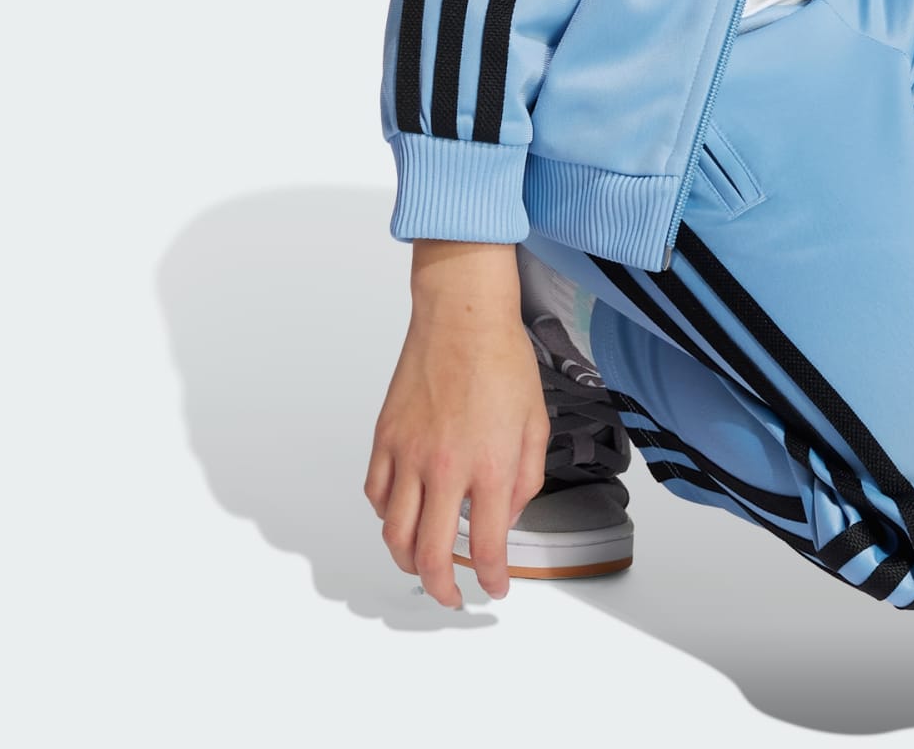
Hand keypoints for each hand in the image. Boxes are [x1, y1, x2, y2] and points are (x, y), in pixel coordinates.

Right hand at [364, 242, 548, 608]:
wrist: (463, 317)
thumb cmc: (502, 361)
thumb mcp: (536, 424)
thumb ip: (525, 479)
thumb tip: (506, 515)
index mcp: (489, 466)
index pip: (489, 546)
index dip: (492, 578)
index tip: (495, 587)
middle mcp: (445, 468)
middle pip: (431, 555)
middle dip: (442, 588)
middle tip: (452, 596)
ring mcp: (408, 455)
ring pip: (395, 534)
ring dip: (408, 562)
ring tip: (423, 566)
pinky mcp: (385, 439)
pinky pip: (377, 496)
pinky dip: (387, 517)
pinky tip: (404, 516)